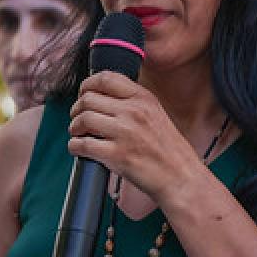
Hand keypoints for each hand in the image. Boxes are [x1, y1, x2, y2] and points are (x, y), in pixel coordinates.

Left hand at [67, 71, 198, 203]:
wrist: (181, 177)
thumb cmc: (168, 150)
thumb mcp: (155, 114)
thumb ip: (132, 102)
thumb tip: (100, 96)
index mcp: (143, 98)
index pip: (105, 78)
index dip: (87, 85)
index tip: (83, 95)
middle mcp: (134, 111)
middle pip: (88, 99)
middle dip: (76, 109)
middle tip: (78, 120)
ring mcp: (125, 133)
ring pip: (83, 119)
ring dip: (74, 127)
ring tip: (79, 134)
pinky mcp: (117, 155)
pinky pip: (82, 144)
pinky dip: (74, 146)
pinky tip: (79, 149)